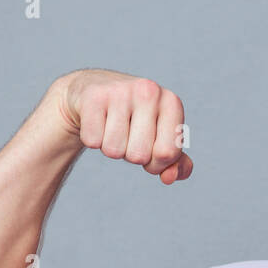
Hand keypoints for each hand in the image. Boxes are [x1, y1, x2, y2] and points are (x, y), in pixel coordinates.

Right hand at [54, 68, 193, 184]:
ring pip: (114, 151)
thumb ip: (175, 163)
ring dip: (111, 148)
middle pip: (139, 156)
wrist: (95, 89)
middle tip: (127, 135)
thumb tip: (169, 177)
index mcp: (171, 103)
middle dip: (131, 155)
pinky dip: (93, 139)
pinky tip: (97, 122)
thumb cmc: (134, 120)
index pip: (167, 154)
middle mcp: (149, 92)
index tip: (150, 148)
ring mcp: (120, 91)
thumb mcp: (160, 138)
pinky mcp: (93, 95)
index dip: (156, 163)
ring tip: (112, 127)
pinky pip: (92, 141)